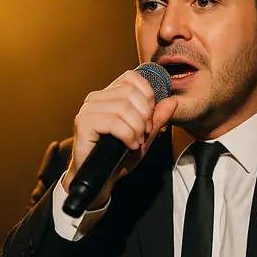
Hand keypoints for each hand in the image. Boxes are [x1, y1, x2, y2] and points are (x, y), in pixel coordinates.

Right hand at [63, 70, 177, 208]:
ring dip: (137, 128)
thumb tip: (172, 101)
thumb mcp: (145, 135)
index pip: (132, 78)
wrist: (101, 178)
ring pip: (123, 107)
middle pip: (130, 92)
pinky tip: (130, 145)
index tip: (150, 118)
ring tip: (137, 141)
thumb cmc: (119, 156)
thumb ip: (158, 118)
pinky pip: (114, 122)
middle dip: (145, 115)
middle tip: (144, 133)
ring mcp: (88, 110)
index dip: (147, 95)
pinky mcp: (84, 123)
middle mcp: (96, 98)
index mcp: (109, 95)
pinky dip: (128, 135)